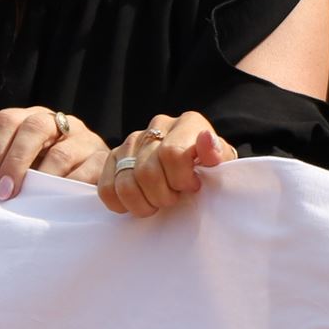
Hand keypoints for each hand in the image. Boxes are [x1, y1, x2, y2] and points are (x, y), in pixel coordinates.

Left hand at [0, 106, 104, 198]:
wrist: (103, 178)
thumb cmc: (50, 178)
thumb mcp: (27, 166)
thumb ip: (6, 168)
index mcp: (33, 119)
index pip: (7, 121)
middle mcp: (59, 122)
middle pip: (33, 128)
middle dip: (14, 162)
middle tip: (4, 193)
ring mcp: (84, 138)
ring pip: (61, 153)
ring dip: (42, 181)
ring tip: (31, 203)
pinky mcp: (104, 158)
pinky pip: (87, 172)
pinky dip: (70, 188)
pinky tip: (59, 203)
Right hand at [97, 111, 236, 216]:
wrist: (193, 173)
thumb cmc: (209, 172)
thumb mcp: (221, 166)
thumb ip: (216, 155)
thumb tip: (205, 139)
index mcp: (188, 123)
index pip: (171, 154)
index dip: (181, 180)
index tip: (192, 187)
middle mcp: (158, 125)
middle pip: (147, 172)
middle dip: (162, 196)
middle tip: (174, 199)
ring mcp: (132, 140)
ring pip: (126, 184)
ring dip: (143, 204)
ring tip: (157, 204)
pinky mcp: (114, 157)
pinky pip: (107, 189)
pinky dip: (122, 205)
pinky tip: (140, 202)